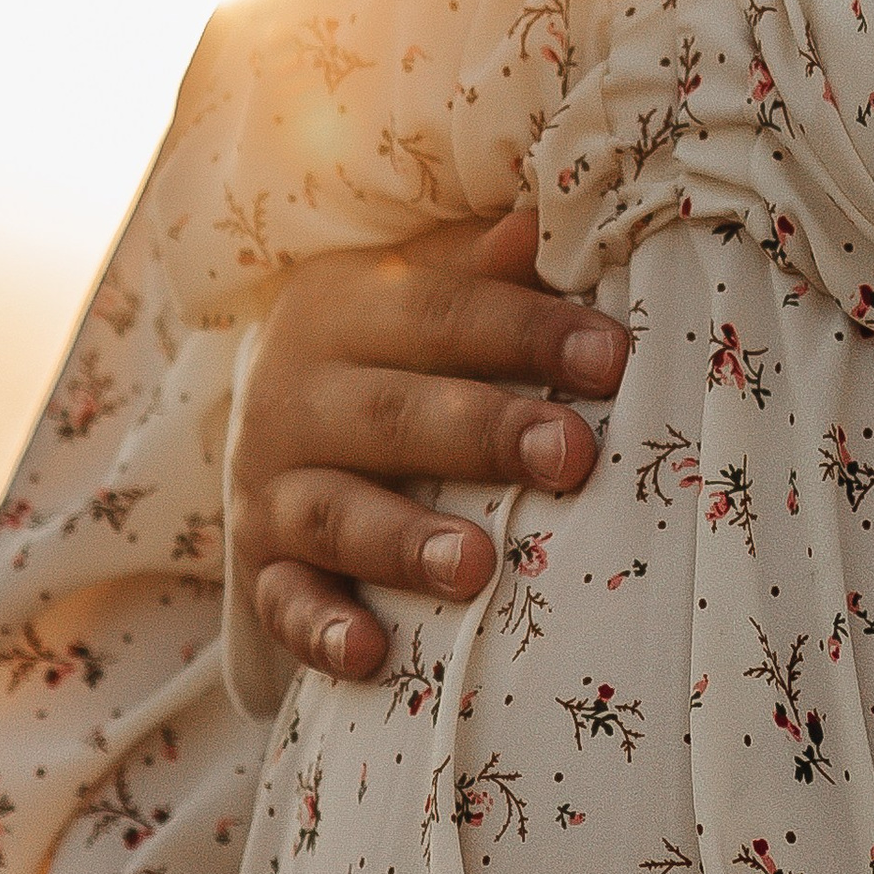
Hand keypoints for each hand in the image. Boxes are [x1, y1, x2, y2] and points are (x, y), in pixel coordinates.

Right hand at [230, 204, 629, 680]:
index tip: (612, 357)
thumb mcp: (418, 289)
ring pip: (335, 513)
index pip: (439, 312)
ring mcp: (270, 486)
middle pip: (391, 414)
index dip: (526, 331)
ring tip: (475, 568)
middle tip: (570, 457)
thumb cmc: (388, 346)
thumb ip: (483, 268)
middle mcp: (293, 395)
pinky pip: (284, 603)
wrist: (273, 411)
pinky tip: (371, 653)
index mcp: (341, 309)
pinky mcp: (261, 566)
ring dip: (403, 542)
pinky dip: (322, 631)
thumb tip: (543, 220)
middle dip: (484, 435)